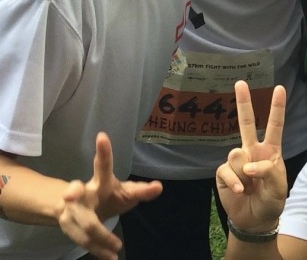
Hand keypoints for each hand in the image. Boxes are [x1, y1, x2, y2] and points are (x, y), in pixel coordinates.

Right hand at [58, 133, 162, 259]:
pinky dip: (98, 249)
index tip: (102, 136)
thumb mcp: (127, 192)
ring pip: (82, 221)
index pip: (103, 164)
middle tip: (70, 193)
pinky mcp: (70, 227)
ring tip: (116, 246)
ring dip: (97, 235)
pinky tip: (111, 257)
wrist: (80, 211)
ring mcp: (73, 211)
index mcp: (101, 181)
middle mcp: (83, 193)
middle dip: (72, 192)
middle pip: (76, 191)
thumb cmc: (108, 197)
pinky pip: (84, 240)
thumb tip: (159, 187)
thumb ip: (142, 191)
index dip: (103, 151)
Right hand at [215, 81, 288, 232]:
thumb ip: (270, 172)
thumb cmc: (271, 201)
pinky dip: (234, 182)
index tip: (280, 88)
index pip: (275, 126)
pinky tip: (240, 191)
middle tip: (240, 83)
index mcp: (270, 151)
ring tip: (250, 187)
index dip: (277, 108)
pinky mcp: (224, 172)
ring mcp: (237, 161)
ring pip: (236, 154)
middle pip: (246, 123)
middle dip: (243, 102)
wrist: (255, 219)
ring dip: (244, 174)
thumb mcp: (279, 188)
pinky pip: (226, 171)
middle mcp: (252, 151)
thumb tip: (250, 163)